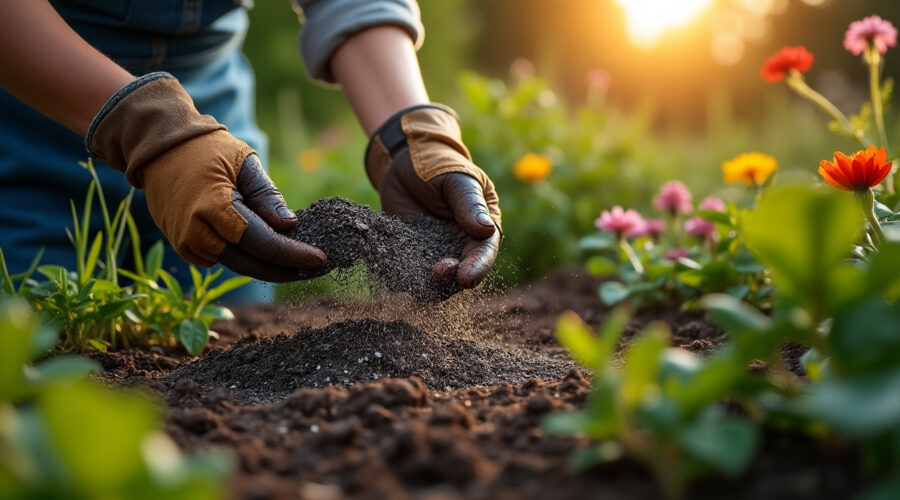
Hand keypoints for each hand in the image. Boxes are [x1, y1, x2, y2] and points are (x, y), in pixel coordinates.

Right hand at [87, 73, 326, 281]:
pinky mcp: (183, 245)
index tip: (321, 260)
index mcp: (214, 207)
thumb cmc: (207, 148)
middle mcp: (197, 231)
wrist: (159, 148)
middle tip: (317, 269)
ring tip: (300, 265)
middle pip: (251, 263)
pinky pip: (221, 260)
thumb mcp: (244, 162)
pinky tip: (270, 255)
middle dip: (287, 269)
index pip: (262, 243)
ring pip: (237, 265)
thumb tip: (290, 226)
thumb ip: (267, 195)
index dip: (293, 255)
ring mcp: (186, 242)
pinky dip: (246, 259)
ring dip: (269, 267)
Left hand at [365, 104, 501, 287]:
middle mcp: (460, 246)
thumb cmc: (439, 166)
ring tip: (414, 277)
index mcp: (481, 229)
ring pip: (434, 282)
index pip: (484, 254)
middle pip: (460, 275)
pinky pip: (407, 274)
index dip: (478, 268)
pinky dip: (400, 278)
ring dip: (425, 285)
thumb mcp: (457, 180)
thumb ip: (469, 204)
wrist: (405, 162)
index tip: (466, 279)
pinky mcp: (410, 254)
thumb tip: (486, 229)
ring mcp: (434, 253)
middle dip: (450, 280)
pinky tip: (391, 273)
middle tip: (437, 272)